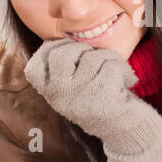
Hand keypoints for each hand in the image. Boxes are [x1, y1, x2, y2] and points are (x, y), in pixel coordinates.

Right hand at [24, 38, 161, 161]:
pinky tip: (127, 80)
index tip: (73, 50)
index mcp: (51, 94)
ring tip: (116, 72)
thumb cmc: (102, 101)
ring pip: (92, 56)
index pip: (35, 65)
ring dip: (110, 58)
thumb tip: (66, 29)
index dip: (53, 49)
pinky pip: (111, 63)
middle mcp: (60, 96)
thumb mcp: (75, 89)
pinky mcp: (102, 96)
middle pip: (61, 53)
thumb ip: (65, 70)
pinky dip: (124, 68)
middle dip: (83, 48)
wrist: (127, 131)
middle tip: (96, 58)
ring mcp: (80, 96)